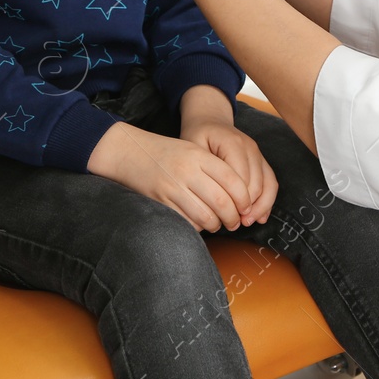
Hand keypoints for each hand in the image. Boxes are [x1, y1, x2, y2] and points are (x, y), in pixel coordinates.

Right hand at [87, 122, 253, 231]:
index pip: (233, 180)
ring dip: (216, 225)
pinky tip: (199, 224)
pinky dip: (197, 228)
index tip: (246, 207)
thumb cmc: (167, 154)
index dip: (244, 198)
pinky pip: (187, 222)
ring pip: (206, 216)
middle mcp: (187, 171)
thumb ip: (215, 168)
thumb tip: (241, 196)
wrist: (131, 153)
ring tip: (218, 224)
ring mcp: (173, 188)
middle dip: (233, 217)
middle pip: (222, 201)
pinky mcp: (161, 202)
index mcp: (199, 156)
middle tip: (235, 221)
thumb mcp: (193, 150)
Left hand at [179, 121, 276, 226]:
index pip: (239, 178)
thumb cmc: (198, 135)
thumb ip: (200, 169)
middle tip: (233, 224)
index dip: (234, 201)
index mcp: (232, 143)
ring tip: (246, 222)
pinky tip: (260, 216)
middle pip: (255, 184)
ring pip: (267, 184)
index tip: (225, 216)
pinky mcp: (261, 159)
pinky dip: (268, 200)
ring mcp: (258, 153)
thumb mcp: (192, 148)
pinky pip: (271, 181)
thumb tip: (205, 199)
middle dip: (246, 207)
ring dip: (260, 206)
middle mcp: (250, 147)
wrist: (210, 120)